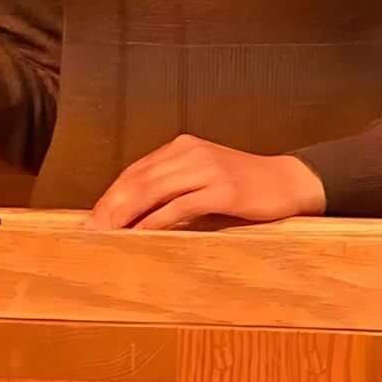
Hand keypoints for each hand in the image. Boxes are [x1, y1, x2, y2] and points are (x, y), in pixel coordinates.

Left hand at [89, 138, 326, 232]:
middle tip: (92, 230)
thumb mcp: (206, 178)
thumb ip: (175, 188)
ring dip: (127, 214)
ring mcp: (208, 169)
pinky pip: (180, 207)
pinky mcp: (224, 190)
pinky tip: (141, 234)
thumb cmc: (246, 187)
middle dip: (112, 206)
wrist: (290, 182)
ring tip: (108, 233)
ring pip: (154, 190)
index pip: (136, 171)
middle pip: (139, 179)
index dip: (112, 195)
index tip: (93, 218)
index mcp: (184, 147)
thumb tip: (136, 214)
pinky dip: (156, 221)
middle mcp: (192, 153)